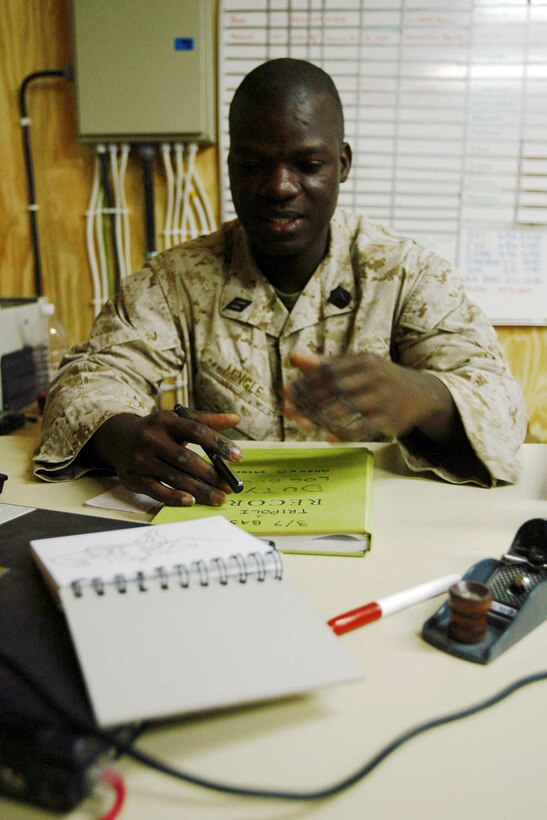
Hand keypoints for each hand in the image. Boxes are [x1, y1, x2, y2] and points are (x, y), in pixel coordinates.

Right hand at [82, 410, 242, 506]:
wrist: (118, 439)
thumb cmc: (157, 430)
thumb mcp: (177, 420)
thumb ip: (206, 420)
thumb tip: (235, 419)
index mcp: (166, 421)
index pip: (196, 430)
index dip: (218, 443)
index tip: (239, 456)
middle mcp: (151, 438)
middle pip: (186, 458)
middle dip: (211, 474)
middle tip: (230, 486)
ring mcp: (141, 459)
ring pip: (174, 477)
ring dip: (199, 489)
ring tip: (219, 497)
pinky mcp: (133, 478)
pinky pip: (156, 490)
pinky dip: (173, 497)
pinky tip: (191, 501)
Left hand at [284, 353, 462, 445]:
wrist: (420, 394)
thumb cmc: (380, 378)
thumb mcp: (358, 367)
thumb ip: (326, 364)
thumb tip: (294, 358)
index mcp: (364, 360)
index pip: (329, 370)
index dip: (306, 383)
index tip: (287, 394)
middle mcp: (375, 375)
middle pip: (336, 387)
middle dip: (310, 401)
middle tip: (291, 413)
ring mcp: (384, 397)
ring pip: (348, 407)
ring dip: (323, 417)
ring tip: (305, 426)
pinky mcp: (390, 418)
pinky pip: (364, 427)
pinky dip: (345, 433)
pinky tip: (329, 438)